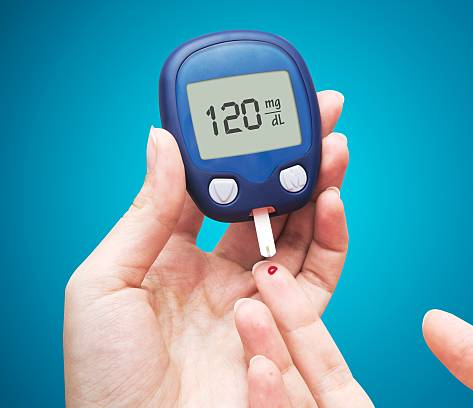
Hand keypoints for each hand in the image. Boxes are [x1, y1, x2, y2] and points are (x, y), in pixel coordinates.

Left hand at [63, 91, 348, 405]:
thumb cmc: (104, 374)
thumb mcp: (106, 282)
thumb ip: (146, 213)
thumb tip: (163, 142)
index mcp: (173, 257)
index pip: (216, 190)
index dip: (239, 152)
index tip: (257, 116)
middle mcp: (220, 274)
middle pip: (268, 206)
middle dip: (294, 162)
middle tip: (317, 121)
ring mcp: (255, 299)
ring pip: (299, 234)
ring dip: (319, 189)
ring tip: (333, 152)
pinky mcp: (284, 328)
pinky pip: (317, 278)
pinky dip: (331, 239)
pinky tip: (331, 203)